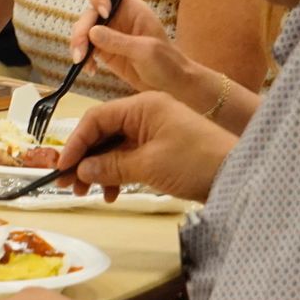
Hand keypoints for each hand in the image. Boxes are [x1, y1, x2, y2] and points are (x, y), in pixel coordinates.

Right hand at [57, 91, 237, 202]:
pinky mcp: (163, 148)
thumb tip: (82, 170)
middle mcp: (147, 113)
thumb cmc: (196, 162)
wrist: (238, 175)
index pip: (97, 118)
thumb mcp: (147, 165)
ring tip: (89, 194)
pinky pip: (131, 157)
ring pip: (115, 147)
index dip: (76, 143)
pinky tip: (112, 194)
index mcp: (143, 105)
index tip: (62, 167)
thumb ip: (110, 166)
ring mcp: (156, 131)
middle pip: (103, 133)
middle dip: (84, 159)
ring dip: (99, 170)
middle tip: (68, 184)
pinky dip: (118, 174)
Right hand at [68, 0, 211, 103]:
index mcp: (132, 9)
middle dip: (82, 30)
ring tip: (81, 62)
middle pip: (91, 13)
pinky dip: (83, 58)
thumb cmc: (167, 63)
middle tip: (81, 51)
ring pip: (84, 31)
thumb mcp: (145, 50)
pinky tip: (90, 70)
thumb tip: (92, 32)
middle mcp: (117, 18)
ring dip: (78, 45)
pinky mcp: (104, 52)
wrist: (171, 85)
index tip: (102, 12)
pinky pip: (86, 49)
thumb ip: (119, 41)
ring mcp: (109, 35)